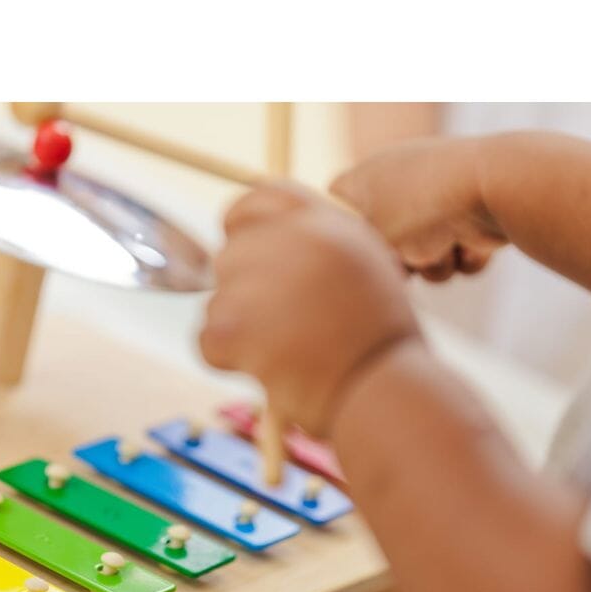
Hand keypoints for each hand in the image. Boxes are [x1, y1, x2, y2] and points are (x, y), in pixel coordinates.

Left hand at [199, 184, 421, 436]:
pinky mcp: (231, 323)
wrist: (383, 392)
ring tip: (288, 356)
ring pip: (218, 302)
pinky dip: (228, 362)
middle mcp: (289, 238)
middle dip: (244, 295)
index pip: (258, 199)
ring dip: (241, 333)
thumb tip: (264, 258)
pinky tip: (269, 372)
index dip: (243, 228)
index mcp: (326, 221)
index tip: (246, 258)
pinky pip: (207, 340)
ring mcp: (256, 279)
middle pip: (230, 256)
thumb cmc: (380, 347)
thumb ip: (316, 253)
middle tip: (280, 331)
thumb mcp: (365, 274)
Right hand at [329, 136, 506, 280]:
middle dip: (403, 263)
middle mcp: (397, 181)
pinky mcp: (473, 208)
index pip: (336, 209)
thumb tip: (376, 275)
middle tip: (406, 262)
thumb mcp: (369, 245)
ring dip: (437, 265)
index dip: (346, 238)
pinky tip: (473, 246)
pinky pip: (459, 250)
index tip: (357, 255)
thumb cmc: (419, 212)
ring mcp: (437, 195)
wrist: (495, 185)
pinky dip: (466, 256)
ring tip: (445, 252)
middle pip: (386, 245)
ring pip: (426, 253)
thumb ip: (356, 262)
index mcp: (363, 178)